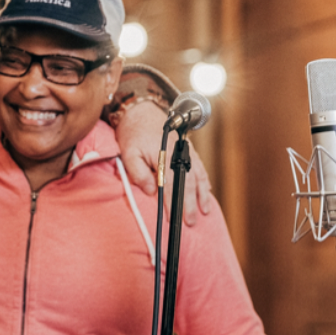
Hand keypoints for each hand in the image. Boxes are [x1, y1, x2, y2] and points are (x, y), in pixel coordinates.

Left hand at [114, 102, 212, 224]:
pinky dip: (204, 182)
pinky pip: (200, 169)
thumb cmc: (133, 134)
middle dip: (190, 205)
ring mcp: (186, 152)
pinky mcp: (188, 151)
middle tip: (191, 222)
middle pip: (188, 183)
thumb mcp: (129, 153)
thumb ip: (138, 173)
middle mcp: (179, 154)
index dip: (173, 203)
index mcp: (165, 156)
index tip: (174, 219)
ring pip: (199, 176)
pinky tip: (206, 193)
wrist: (141, 112)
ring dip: (202, 195)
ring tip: (205, 211)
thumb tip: (151, 191)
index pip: (171, 184)